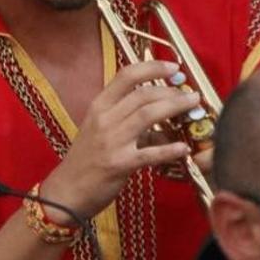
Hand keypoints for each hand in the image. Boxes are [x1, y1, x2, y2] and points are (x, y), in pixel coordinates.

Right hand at [42, 61, 202, 220]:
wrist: (66, 192)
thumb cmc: (85, 161)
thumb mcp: (99, 131)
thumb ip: (128, 120)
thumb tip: (163, 118)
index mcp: (99, 107)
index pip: (126, 76)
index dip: (153, 67)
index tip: (173, 67)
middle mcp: (104, 119)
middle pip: (143, 94)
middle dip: (172, 91)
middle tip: (190, 93)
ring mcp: (111, 141)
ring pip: (148, 115)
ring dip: (175, 107)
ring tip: (193, 106)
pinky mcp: (119, 164)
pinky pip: (150, 153)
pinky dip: (170, 149)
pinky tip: (184, 148)